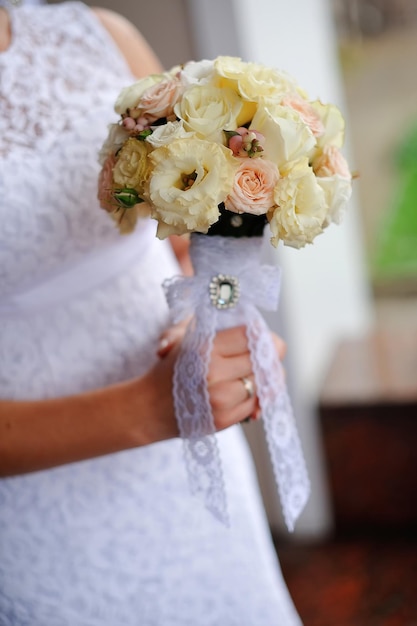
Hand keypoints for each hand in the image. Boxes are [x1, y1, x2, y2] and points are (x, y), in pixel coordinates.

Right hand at [157, 323, 285, 431]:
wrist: (149, 406)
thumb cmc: (170, 367)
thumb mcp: (182, 336)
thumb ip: (210, 319)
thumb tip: (239, 307)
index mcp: (206, 346)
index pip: (252, 334)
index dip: (262, 333)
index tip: (259, 335)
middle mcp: (214, 372)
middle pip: (264, 359)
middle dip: (267, 356)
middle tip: (263, 353)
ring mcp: (221, 398)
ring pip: (264, 383)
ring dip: (263, 378)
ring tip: (252, 372)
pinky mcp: (225, 419)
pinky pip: (256, 403)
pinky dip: (255, 397)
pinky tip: (244, 390)